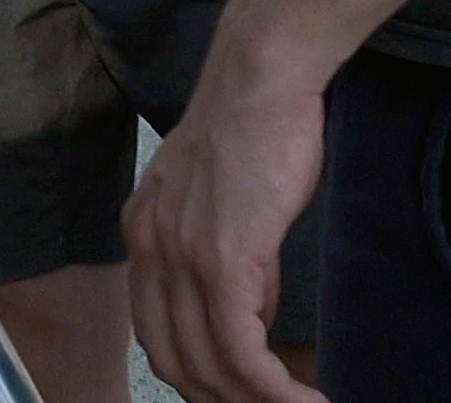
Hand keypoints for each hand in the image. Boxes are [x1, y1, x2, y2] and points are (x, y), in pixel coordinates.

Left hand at [127, 64, 329, 402]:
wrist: (262, 78)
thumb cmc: (257, 127)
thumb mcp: (222, 199)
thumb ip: (227, 257)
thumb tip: (254, 313)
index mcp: (143, 233)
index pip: (156, 332)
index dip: (197, 374)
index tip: (240, 390)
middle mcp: (149, 250)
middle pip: (175, 361)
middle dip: (222, 399)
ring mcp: (182, 258)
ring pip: (209, 367)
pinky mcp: (223, 261)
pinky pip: (242, 354)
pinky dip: (274, 391)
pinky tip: (307, 400)